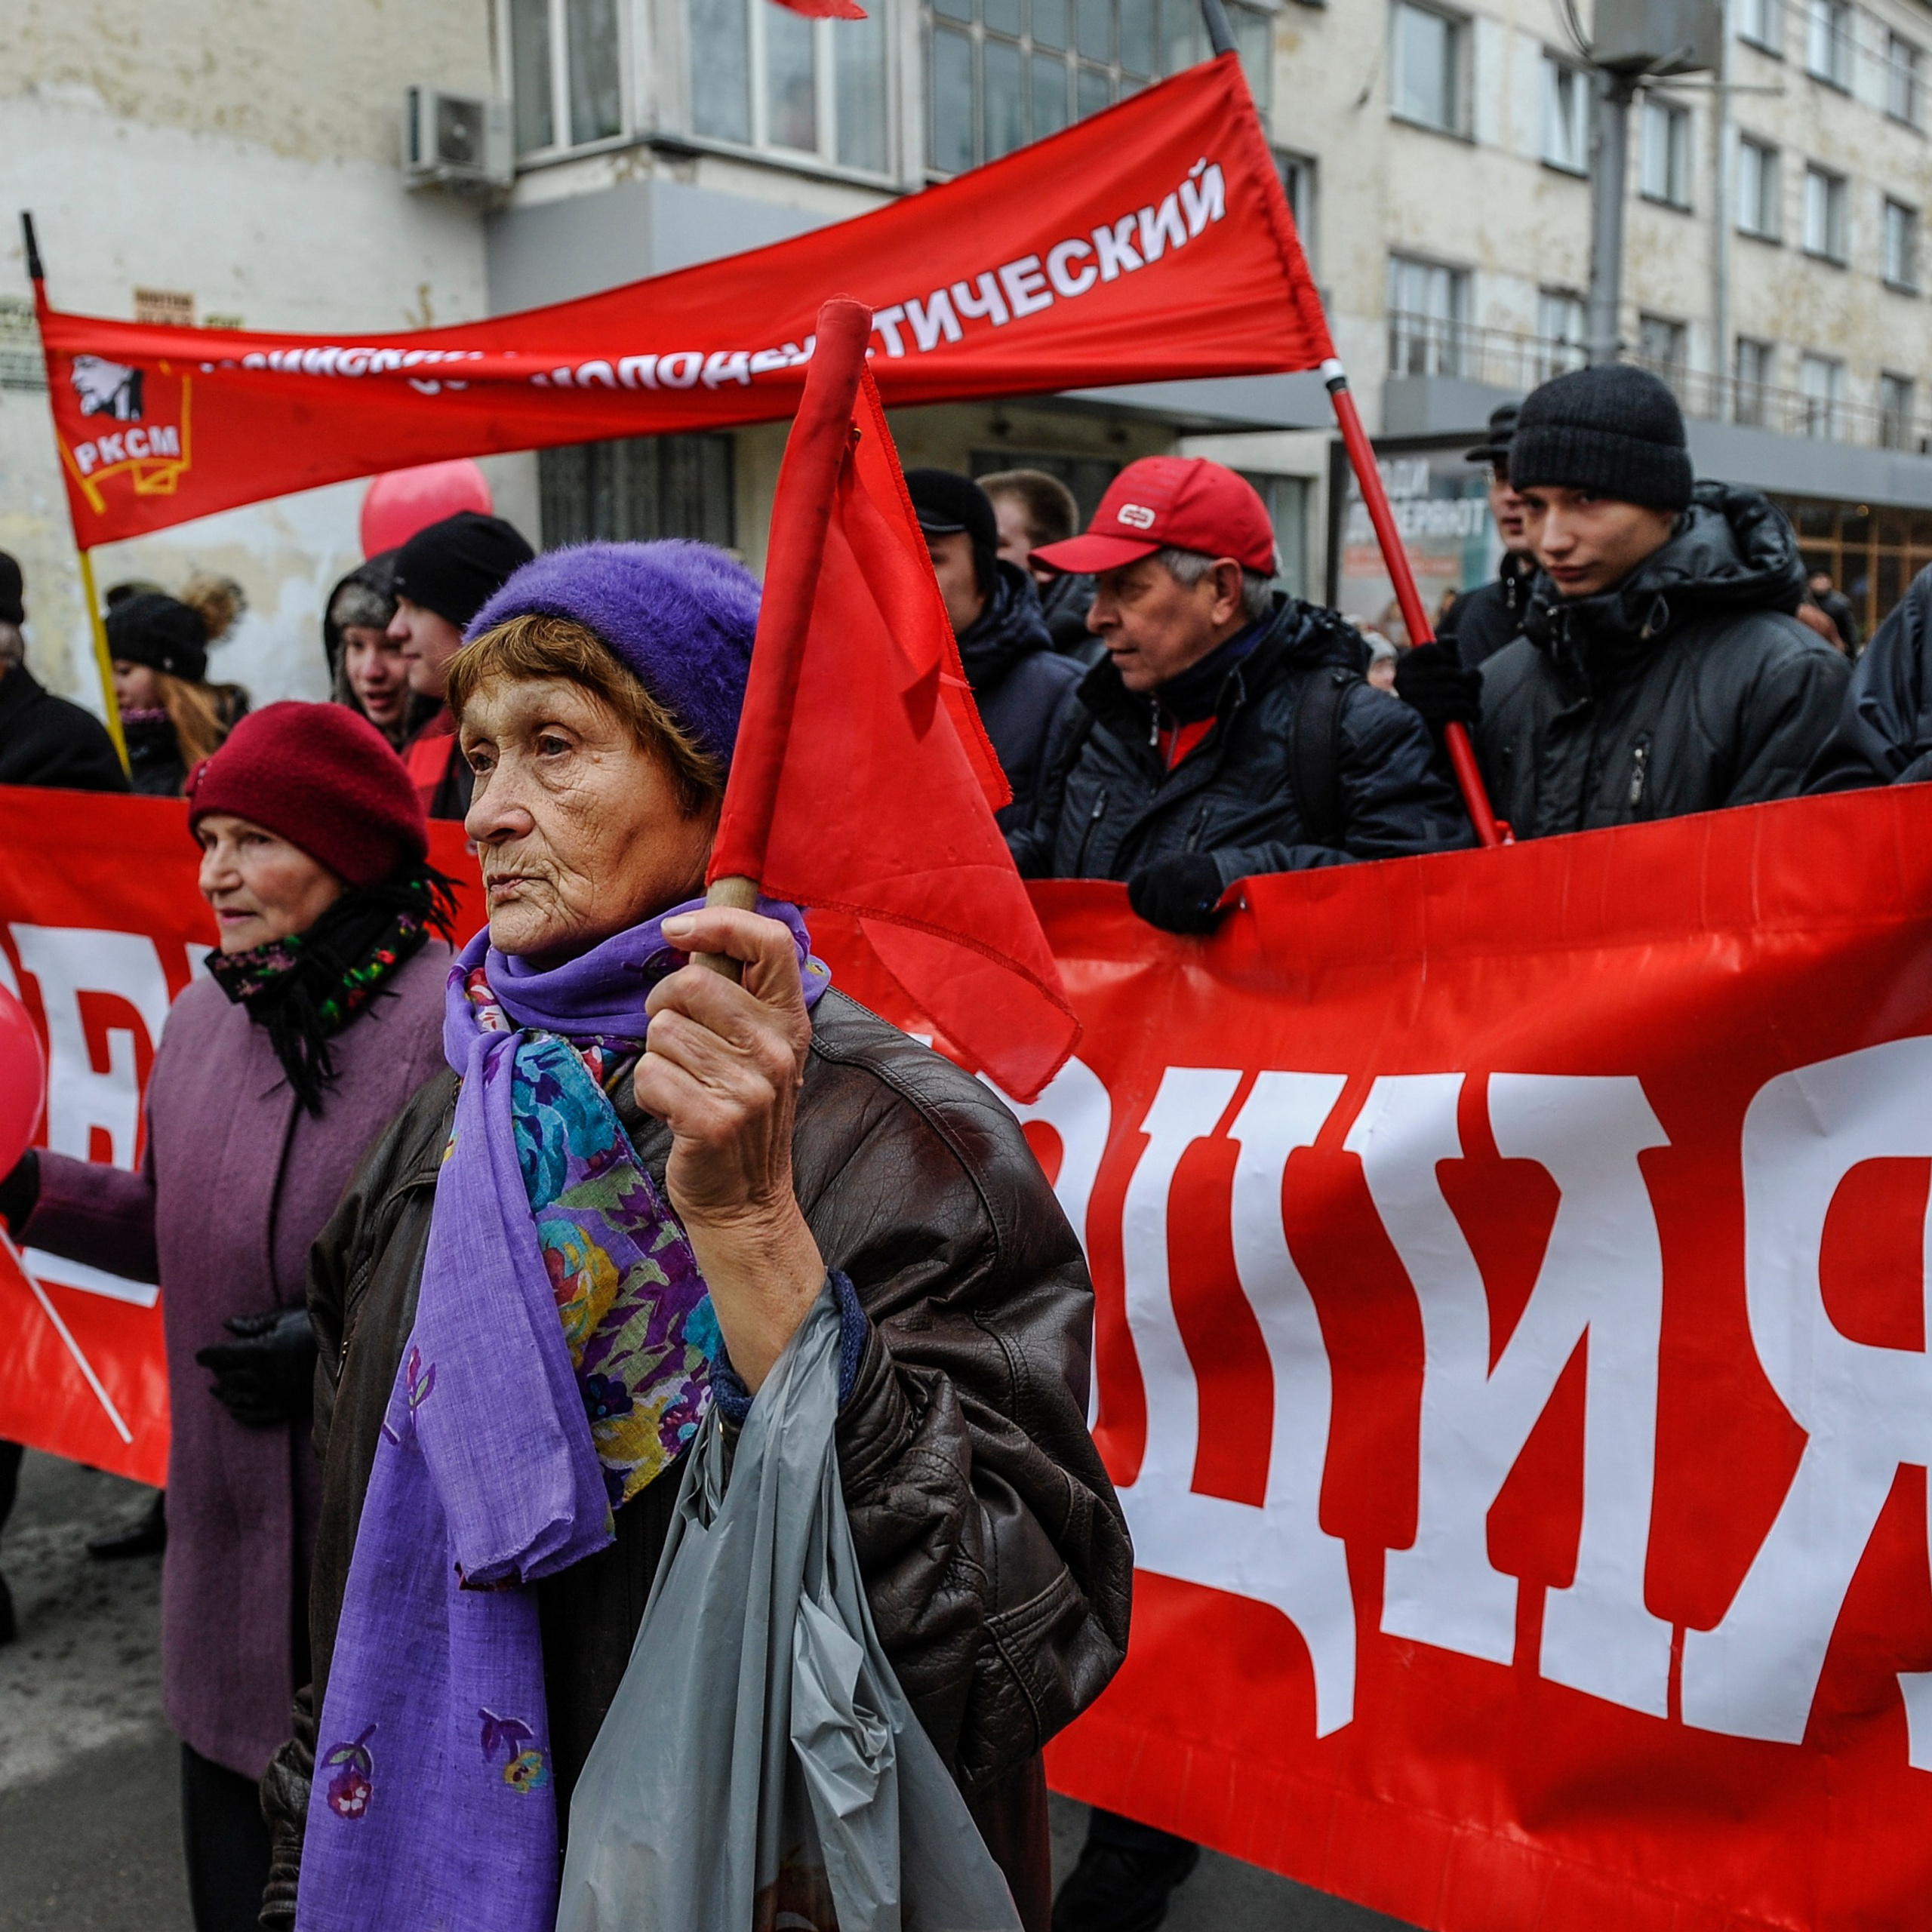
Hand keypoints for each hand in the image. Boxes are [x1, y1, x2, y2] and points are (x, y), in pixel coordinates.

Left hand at [195, 1305, 316, 1427]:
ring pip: (238, 1397)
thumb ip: (254, 1323)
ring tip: (216, 1389)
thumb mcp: (286, 1317)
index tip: (200, 1356)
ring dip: (224, 1393)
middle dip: (217, 1372)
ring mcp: (275, 1394)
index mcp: (261, 1351)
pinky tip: (233, 1409)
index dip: (207, 1356)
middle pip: (228, 1376)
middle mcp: (264, 1376)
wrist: (350, 1349)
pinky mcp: (287, 1406)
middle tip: (213, 1368)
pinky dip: (241, 1413)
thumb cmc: (317, 1328)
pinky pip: (256, 1414)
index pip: (222, 1355)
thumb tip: (227, 1324)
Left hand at [634, 907, 824, 1391]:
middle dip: (663, 1006)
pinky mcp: (714, 1120)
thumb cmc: (737, 1110)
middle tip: (676, 1040)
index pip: (769, 941)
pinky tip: (675, 1112)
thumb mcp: (755, 1047)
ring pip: (662, 1032)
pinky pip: (651, 1075)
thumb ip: (733, 994)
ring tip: (685, 1086)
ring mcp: (750, 1086)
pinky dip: (650, 1094)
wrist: (746, 1201)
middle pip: (692, 984)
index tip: (677, 931)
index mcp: (789, 1019)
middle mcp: (777, 1048)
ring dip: (658, 1058)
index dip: (718, 921)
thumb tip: (688, 929)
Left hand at [1127, 853, 1226, 934]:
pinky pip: (1182, 921)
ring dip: (1180, 925)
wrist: (1239, 870)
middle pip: (1148, 909)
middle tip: (1183, 921)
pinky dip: (1194, 925)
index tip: (1156, 916)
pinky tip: (1205, 922)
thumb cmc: (1210, 879)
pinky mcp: (1188, 892)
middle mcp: (1163, 871)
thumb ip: (1161, 888)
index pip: (1134, 890)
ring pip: (1164, 919)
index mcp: (1159, 866)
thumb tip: (1145, 911)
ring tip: (1196, 919)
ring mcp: (1174, 881)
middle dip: (1164, 921)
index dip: (1143, 907)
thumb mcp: (1180, 873)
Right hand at [1393, 640, 1482, 739]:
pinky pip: (1456, 705)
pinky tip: (1472, 714)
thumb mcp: (1438, 677)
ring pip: (1456, 688)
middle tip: (1474, 692)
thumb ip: (1445, 656)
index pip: (1431, 648)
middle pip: (1450, 670)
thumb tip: (1451, 640)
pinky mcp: (1423, 718)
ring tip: (1473, 707)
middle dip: (1469, 680)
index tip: (1457, 670)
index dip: (1452, 658)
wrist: (1419, 747)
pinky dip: (1470, 710)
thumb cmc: (1432, 708)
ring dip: (1472, 698)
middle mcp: (1401, 681)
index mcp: (1401, 667)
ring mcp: (1410, 699)